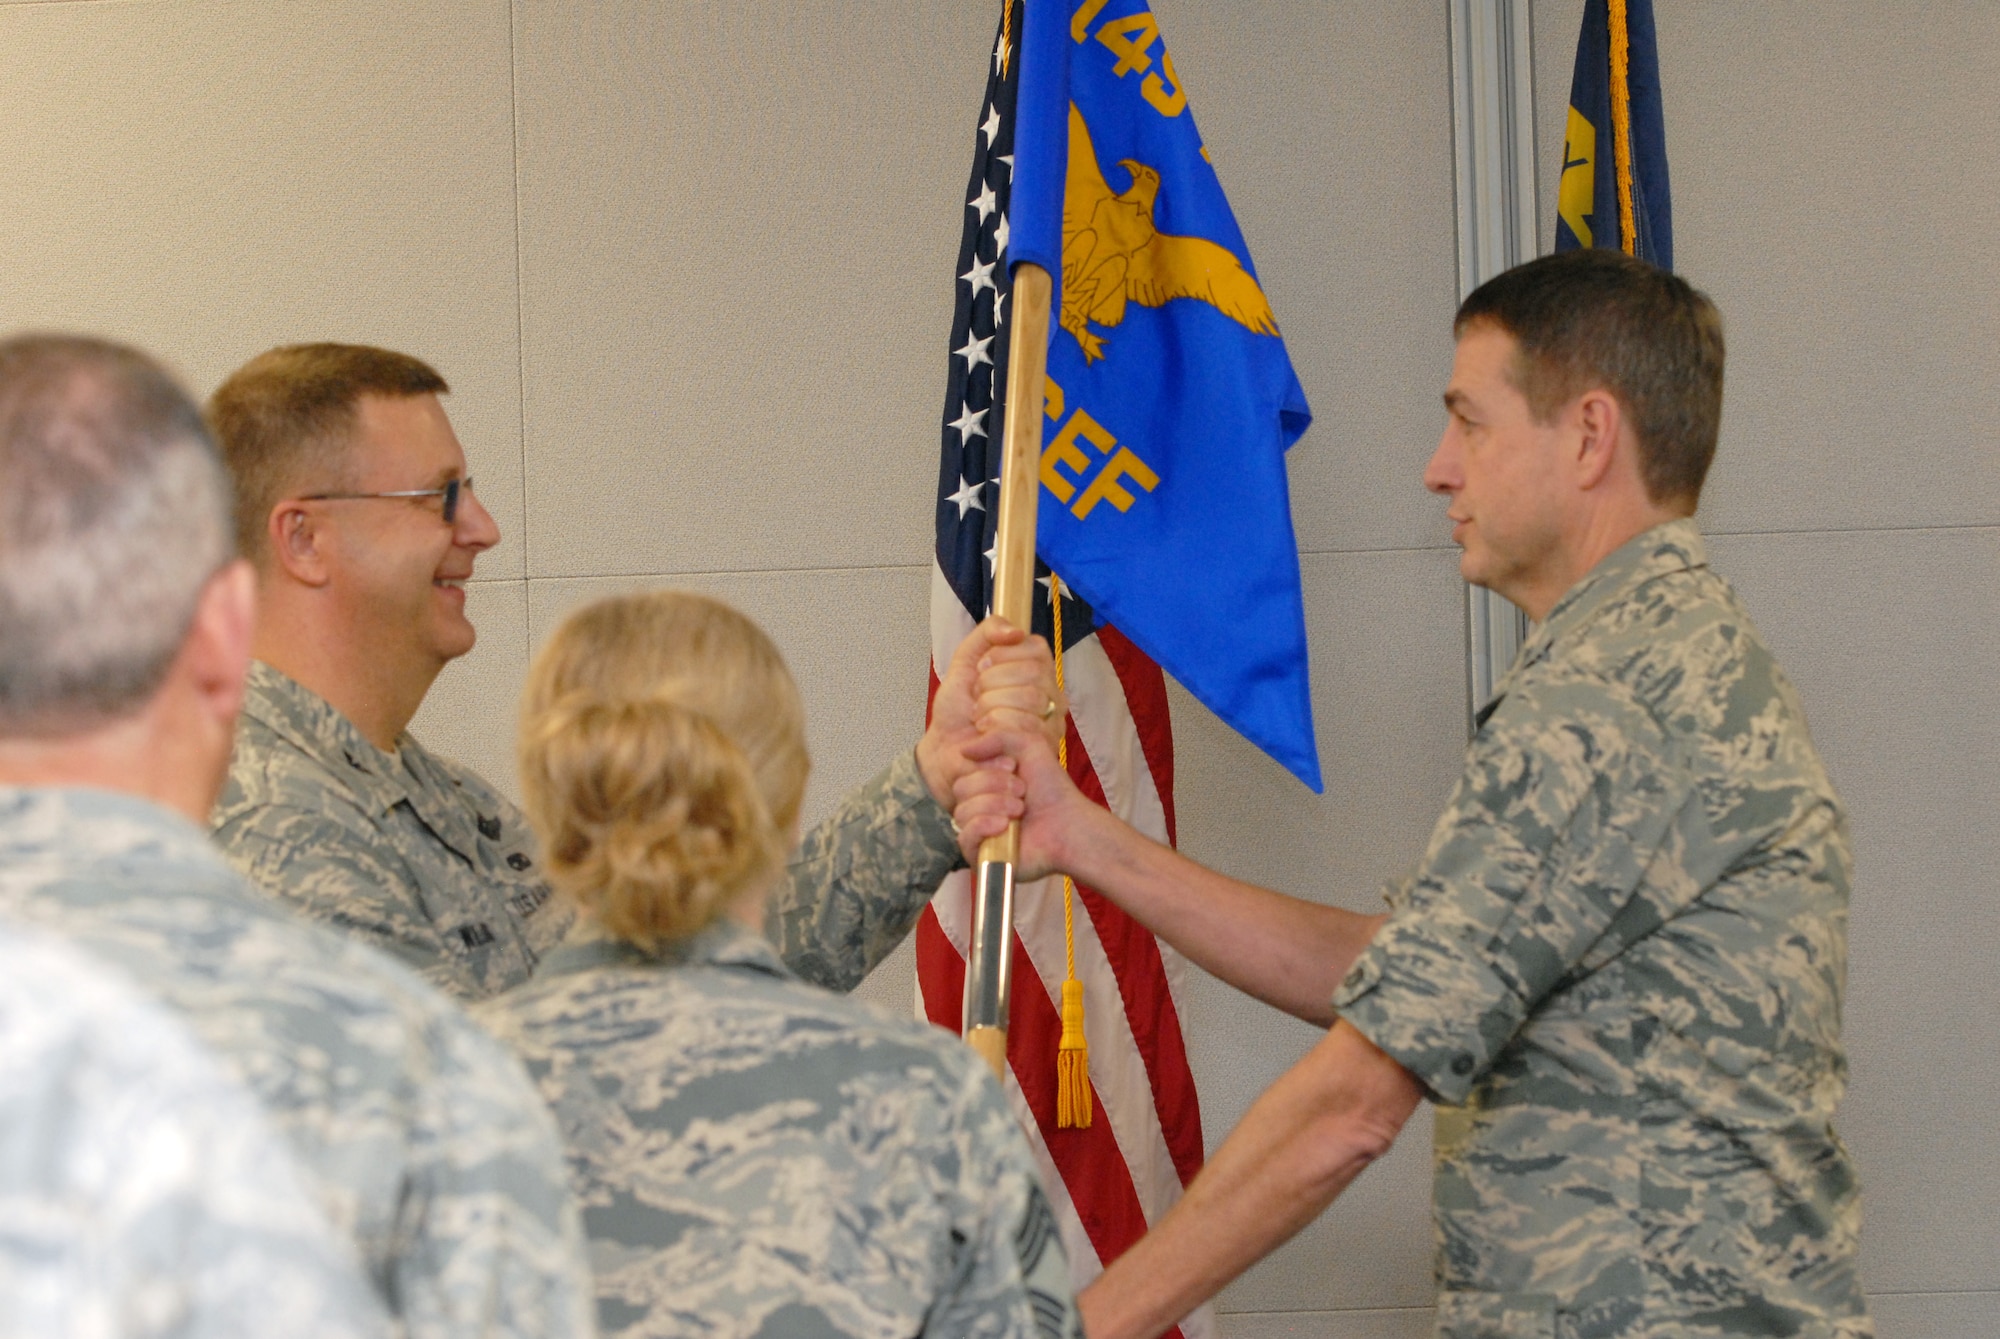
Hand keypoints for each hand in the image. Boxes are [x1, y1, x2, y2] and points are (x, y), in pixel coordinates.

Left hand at [917, 618, 1064, 809]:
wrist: (945, 752)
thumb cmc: (958, 711)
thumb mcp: (965, 661)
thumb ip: (987, 634)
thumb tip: (1016, 631)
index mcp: (1038, 672)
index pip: (1036, 647)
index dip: (1001, 656)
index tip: (980, 671)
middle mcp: (1052, 697)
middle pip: (1033, 673)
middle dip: (992, 683)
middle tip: (977, 699)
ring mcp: (1052, 724)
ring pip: (1031, 698)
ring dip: (991, 707)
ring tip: (980, 719)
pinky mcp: (1043, 750)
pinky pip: (1025, 727)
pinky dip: (994, 729)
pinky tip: (984, 736)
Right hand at [950, 726, 1096, 881]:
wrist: (1068, 824)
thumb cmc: (1051, 788)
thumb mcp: (1029, 746)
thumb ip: (997, 736)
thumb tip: (963, 749)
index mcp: (985, 784)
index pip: (963, 771)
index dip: (986, 767)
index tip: (1012, 766)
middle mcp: (978, 807)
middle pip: (960, 789)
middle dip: (993, 785)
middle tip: (1022, 791)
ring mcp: (978, 832)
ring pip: (962, 812)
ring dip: (994, 804)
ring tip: (1020, 810)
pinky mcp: (980, 855)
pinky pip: (964, 836)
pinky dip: (984, 825)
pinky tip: (1005, 826)